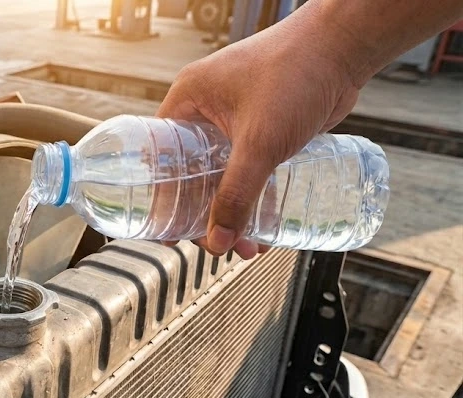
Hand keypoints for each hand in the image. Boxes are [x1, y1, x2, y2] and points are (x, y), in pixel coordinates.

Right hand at [156, 11, 362, 258]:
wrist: (345, 48)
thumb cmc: (296, 73)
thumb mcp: (259, 143)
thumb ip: (237, 194)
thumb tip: (219, 240)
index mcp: (187, 102)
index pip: (158, 157)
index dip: (161, 196)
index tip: (168, 228)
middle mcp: (206, 109)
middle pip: (192, 173)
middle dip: (205, 213)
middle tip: (215, 243)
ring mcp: (236, 117)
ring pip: (225, 175)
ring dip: (235, 210)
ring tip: (248, 244)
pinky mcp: (265, 126)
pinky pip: (251, 169)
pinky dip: (256, 195)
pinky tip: (267, 224)